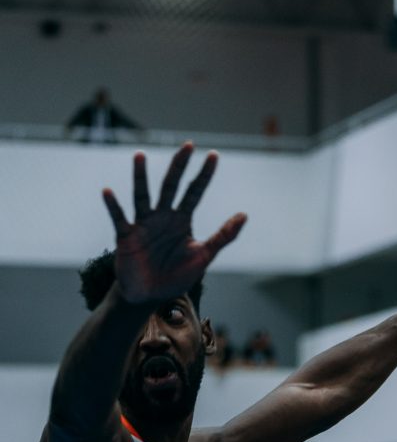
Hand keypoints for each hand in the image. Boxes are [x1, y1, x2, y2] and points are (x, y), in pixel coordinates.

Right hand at [102, 142, 246, 304]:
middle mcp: (162, 216)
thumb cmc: (177, 276)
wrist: (150, 296)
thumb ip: (223, 236)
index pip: (195, 191)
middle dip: (179, 166)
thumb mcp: (203, 256)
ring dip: (141, 177)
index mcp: (182, 219)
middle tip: (188, 145)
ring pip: (142, 196)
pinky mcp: (126, 236)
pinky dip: (113, 206)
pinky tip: (108, 191)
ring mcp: (143, 224)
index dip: (204, 175)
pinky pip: (119, 218)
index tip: (213, 154)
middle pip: (171, 186)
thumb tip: (244, 215)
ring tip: (141, 156)